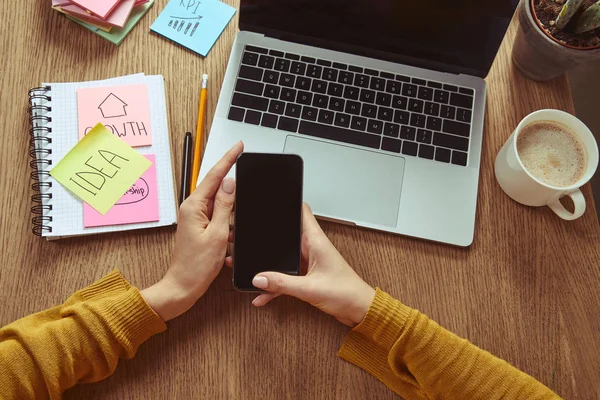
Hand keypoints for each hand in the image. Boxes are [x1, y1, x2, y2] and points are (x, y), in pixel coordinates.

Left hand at [142, 141, 242, 320]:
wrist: (183, 286)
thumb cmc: (196, 266)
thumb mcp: (217, 234)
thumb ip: (224, 206)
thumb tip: (230, 183)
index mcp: (193, 206)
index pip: (214, 176)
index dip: (229, 159)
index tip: (239, 147)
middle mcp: (192, 209)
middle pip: (216, 185)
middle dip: (231, 179)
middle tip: (244, 169)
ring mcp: (195, 217)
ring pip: (218, 201)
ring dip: (230, 205)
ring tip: (234, 216)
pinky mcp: (199, 226)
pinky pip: (216, 214)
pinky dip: (227, 218)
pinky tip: (231, 227)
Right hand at [246, 203, 374, 326]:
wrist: (358, 309)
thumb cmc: (346, 293)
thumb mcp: (309, 288)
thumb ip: (282, 284)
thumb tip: (260, 278)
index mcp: (316, 241)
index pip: (302, 211)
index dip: (287, 203)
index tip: (270, 202)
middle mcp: (312, 247)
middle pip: (287, 233)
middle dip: (270, 236)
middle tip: (253, 238)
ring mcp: (309, 260)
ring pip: (284, 257)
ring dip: (271, 264)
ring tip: (253, 271)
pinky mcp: (308, 275)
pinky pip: (286, 275)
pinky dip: (276, 283)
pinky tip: (264, 294)